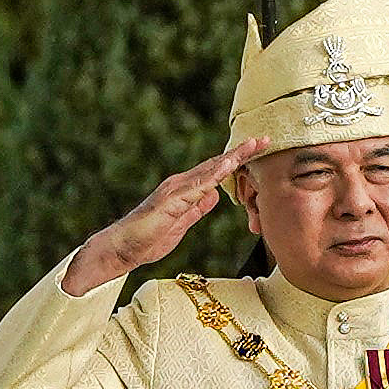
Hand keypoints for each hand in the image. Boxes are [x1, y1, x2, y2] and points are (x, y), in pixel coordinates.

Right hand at [65, 143, 260, 295]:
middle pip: (217, 164)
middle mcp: (181, 184)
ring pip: (210, 170)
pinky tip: (229, 165)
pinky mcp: (172, 200)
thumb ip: (198, 208)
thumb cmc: (149, 238)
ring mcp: (176, 190)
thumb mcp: (183, 223)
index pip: (216, 172)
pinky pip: (198, 185)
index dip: (238, 162)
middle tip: (265, 139)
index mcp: (185, 190)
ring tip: (253, 145)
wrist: (123, 248)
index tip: (258, 152)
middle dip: (241, 152)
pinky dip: (215, 174)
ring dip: (233, 157)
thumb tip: (215, 195)